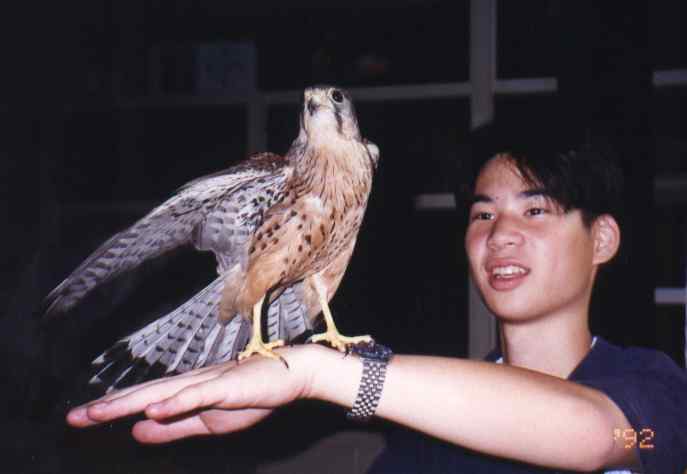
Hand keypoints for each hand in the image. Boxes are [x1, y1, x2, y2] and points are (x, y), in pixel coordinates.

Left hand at [66, 345, 317, 442]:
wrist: (289, 375)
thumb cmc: (250, 396)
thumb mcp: (207, 421)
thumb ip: (174, 426)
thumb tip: (137, 429)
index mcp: (184, 392)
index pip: (142, 400)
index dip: (112, 408)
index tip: (80, 418)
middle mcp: (189, 383)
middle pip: (144, 394)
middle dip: (109, 406)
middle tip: (75, 417)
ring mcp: (207, 382)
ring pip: (162, 392)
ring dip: (130, 402)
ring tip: (100, 412)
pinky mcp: (226, 386)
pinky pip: (196, 395)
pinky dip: (174, 402)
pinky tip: (153, 410)